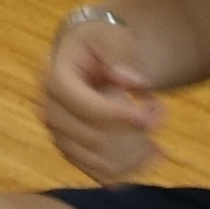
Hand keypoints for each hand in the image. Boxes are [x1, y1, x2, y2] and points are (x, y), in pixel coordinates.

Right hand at [39, 2, 170, 182]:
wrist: (91, 56)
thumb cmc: (102, 42)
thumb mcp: (113, 35)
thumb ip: (120, 53)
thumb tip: (130, 80)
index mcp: (54, 76)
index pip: (80, 104)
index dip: (114, 114)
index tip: (147, 116)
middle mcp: (49, 109)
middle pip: (90, 137)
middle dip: (132, 131)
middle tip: (160, 111)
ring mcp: (58, 134)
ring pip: (98, 161)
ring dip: (136, 153)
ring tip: (160, 132)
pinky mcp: (73, 152)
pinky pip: (100, 173)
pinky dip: (131, 168)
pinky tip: (155, 154)